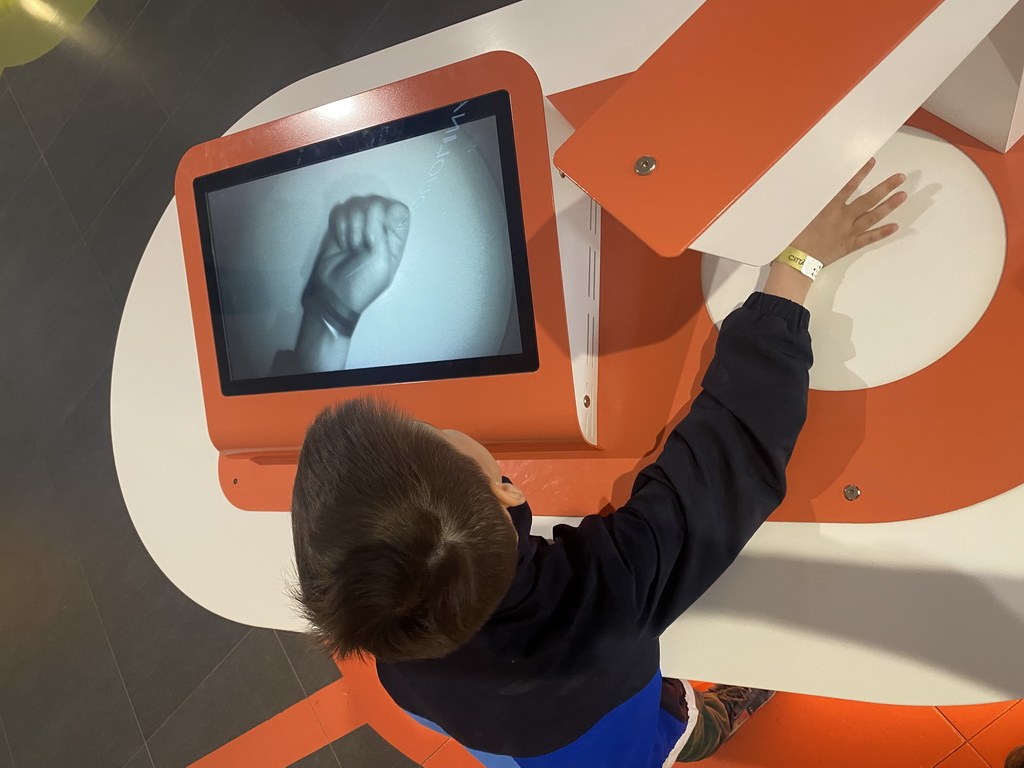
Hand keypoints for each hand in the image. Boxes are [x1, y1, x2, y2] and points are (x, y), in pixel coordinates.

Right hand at [305, 195, 410, 318]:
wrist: (335, 293)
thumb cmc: (364, 282)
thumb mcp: (380, 262)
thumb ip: (380, 233)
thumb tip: (375, 205)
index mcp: (395, 238)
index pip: (398, 209)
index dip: (387, 214)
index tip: (378, 230)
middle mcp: (379, 228)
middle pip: (375, 202)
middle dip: (365, 221)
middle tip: (360, 245)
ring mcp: (359, 225)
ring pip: (355, 204)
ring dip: (350, 225)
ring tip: (349, 246)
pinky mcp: (340, 225)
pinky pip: (339, 210)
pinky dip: (339, 225)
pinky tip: (340, 241)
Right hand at [790, 157, 906, 266]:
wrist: (796, 261)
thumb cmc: (794, 237)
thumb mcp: (800, 213)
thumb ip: (812, 200)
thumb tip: (817, 186)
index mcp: (830, 209)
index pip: (849, 186)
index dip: (861, 173)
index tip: (872, 162)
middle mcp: (843, 218)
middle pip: (868, 200)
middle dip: (885, 188)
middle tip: (900, 178)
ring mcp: (848, 232)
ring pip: (872, 217)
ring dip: (889, 206)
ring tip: (902, 196)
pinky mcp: (849, 245)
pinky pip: (868, 238)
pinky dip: (881, 233)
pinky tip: (895, 227)